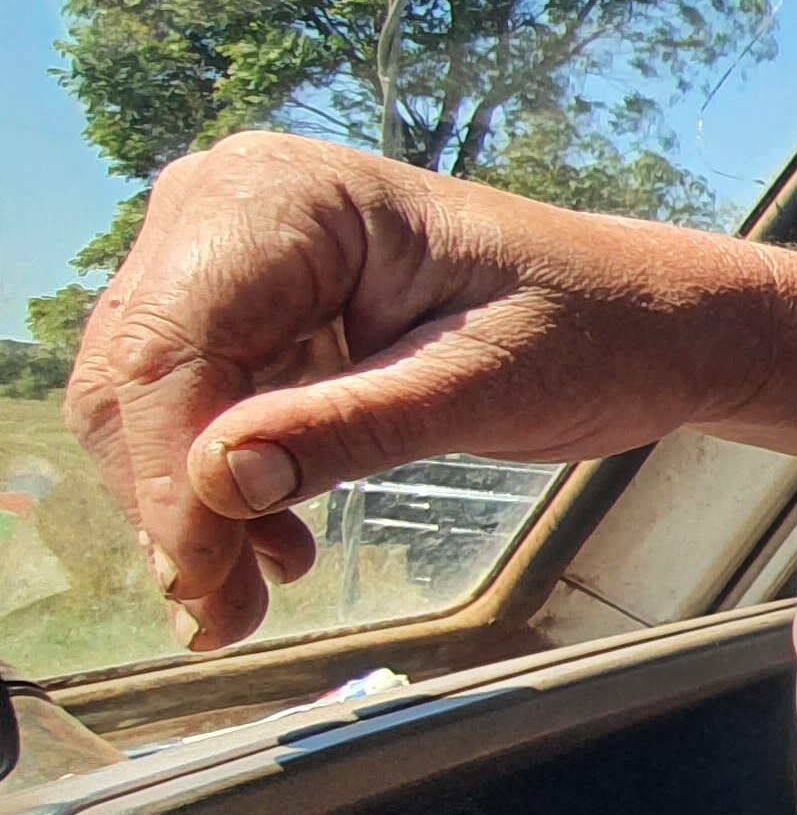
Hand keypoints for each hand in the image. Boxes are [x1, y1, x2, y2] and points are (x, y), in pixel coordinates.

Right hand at [64, 131, 779, 650]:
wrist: (639, 322)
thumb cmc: (589, 330)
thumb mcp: (482, 387)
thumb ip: (351, 428)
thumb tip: (219, 477)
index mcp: (284, 195)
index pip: (174, 346)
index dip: (169, 474)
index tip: (200, 578)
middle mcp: (227, 208)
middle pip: (138, 380)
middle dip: (171, 510)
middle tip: (221, 619)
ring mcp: (225, 260)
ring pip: (146, 408)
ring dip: (188, 513)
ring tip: (246, 600)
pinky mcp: (245, 317)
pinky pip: (190, 414)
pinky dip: (217, 492)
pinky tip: (273, 548)